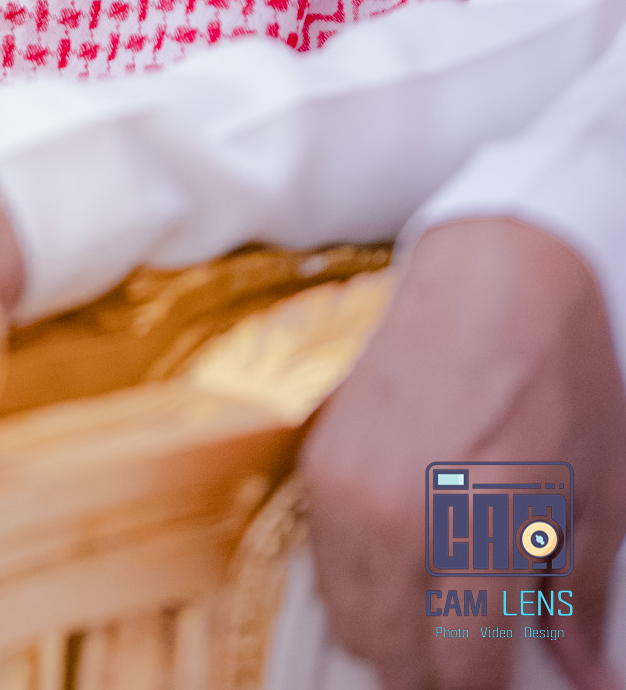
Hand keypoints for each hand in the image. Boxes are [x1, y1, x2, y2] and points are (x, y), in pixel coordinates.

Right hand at [302, 219, 625, 689]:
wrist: (493, 270)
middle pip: (396, 658)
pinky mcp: (322, 460)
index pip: (462, 670)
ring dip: (391, 639)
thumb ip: (579, 596)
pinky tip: (401, 571)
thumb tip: (586, 675)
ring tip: (435, 624)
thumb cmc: (558, 372)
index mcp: (482, 529)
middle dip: (435, 674)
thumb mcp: (599, 490)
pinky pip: (325, 564)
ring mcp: (351, 488)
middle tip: (473, 660)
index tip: (502, 681)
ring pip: (349, 620)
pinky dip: (358, 587)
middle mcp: (402, 516)